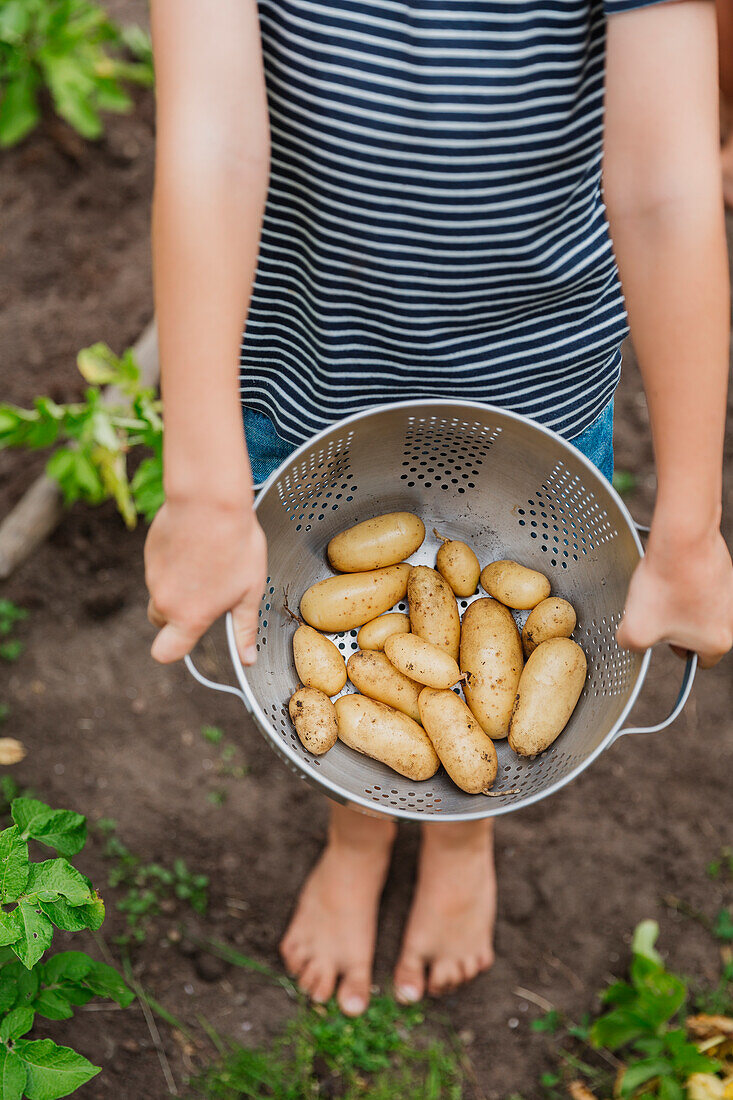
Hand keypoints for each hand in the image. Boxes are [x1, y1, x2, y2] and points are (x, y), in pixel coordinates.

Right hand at [144, 496, 266, 664]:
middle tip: (207, 592)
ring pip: (161, 590)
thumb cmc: (235, 544)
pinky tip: (196, 544)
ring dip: (178, 584)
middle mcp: (165, 600)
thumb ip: (244, 628)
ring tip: (209, 559)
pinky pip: (159, 567)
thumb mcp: (250, 591)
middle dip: (177, 614)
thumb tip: (247, 659)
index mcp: (189, 617)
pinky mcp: (149, 552)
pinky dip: (173, 562)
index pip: (165, 652)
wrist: (209, 500)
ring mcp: (153, 575)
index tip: (188, 637)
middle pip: (161, 621)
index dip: (173, 649)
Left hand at [617, 519, 732, 667]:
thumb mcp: (634, 631)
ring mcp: (729, 593)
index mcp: (717, 642)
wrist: (680, 540)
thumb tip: (632, 642)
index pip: (699, 661)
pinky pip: (698, 583)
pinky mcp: (723, 571)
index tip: (661, 637)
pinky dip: (683, 580)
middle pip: (697, 632)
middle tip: (655, 609)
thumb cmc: (663, 587)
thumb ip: (632, 647)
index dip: (675, 651)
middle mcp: (731, 619)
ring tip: (661, 588)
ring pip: (697, 606)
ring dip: (677, 600)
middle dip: (673, 624)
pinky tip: (669, 572)